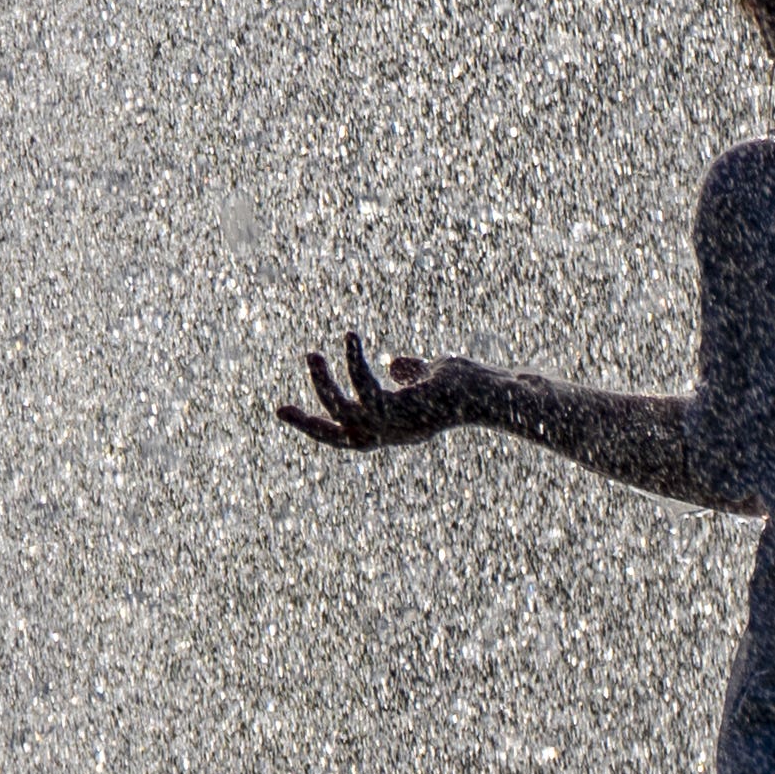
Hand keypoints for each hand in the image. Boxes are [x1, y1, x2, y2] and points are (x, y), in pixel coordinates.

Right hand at [276, 332, 484, 451]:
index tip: (294, 414)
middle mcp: (391, 433)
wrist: (496, 394)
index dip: (322, 426)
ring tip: (310, 355)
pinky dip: (353, 362)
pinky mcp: (402, 408)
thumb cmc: (470, 385)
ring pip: (344, 411)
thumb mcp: (432, 378)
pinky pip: (365, 387)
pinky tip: (349, 338)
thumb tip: (394, 364)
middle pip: (338, 435)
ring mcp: (395, 425)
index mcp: (394, 429)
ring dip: (323, 384)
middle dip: (306, 425)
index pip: (350, 433)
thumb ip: (412, 374)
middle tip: (278, 410)